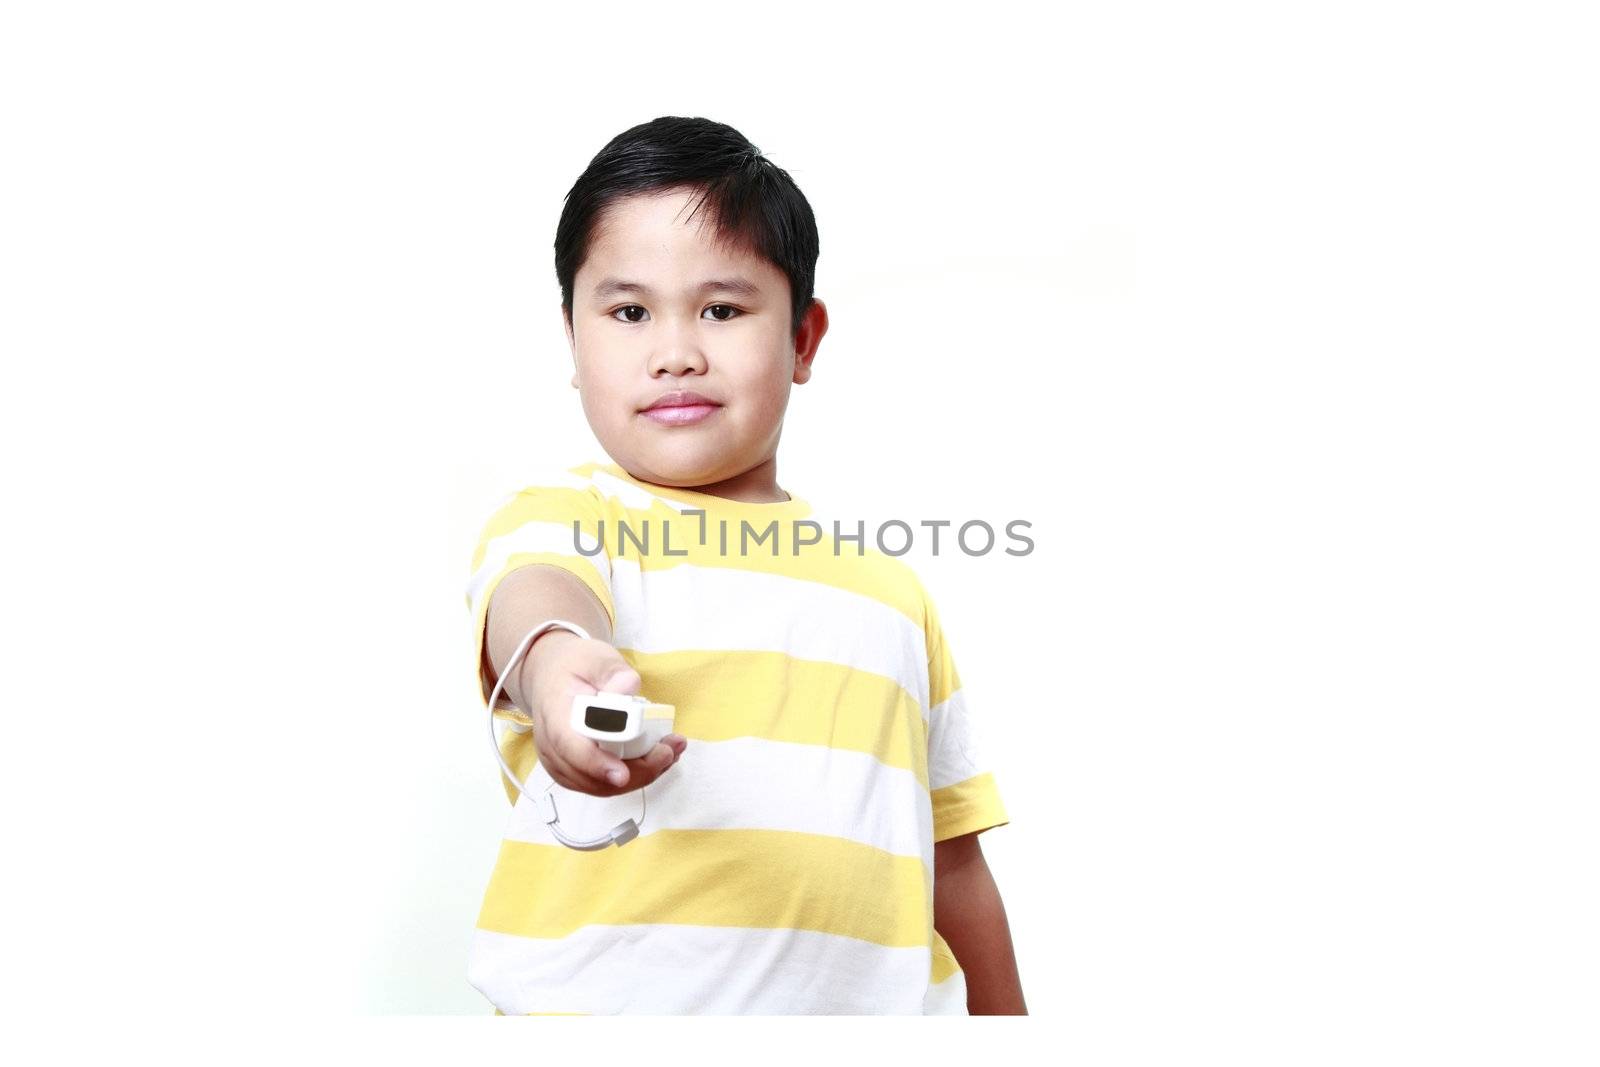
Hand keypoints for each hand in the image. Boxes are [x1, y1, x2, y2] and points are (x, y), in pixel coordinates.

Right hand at [517, 630, 687, 797]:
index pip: (569, 745)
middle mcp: (550, 745)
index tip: (623, 774)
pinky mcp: (573, 772)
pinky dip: (634, 775)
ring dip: (641, 774)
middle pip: (590, 775)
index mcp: (554, 713)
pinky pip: (603, 783)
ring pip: (601, 786)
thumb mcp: (596, 657)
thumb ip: (614, 674)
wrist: (553, 676)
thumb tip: (626, 691)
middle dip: (636, 770)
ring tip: (671, 750)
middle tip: (669, 749)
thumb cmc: (575, 666)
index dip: (596, 763)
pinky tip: (657, 757)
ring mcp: (560, 763)